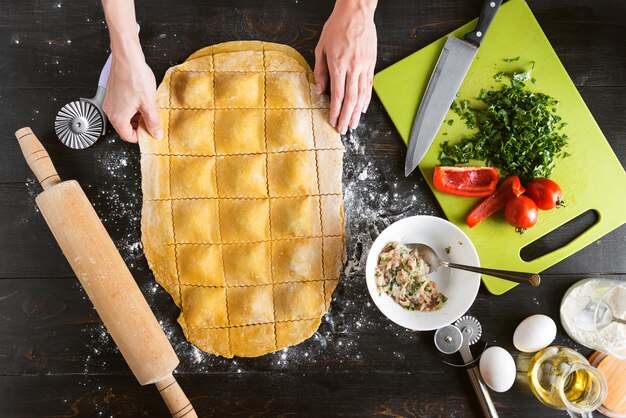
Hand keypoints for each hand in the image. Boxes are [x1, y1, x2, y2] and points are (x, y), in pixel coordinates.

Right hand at [102, 52, 161, 142]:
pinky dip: (131, 107)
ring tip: (148, 108)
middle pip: (125, 127)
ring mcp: (110, 101)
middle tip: (151, 120)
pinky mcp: (112, 93)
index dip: (140, 136)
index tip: (150, 132)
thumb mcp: (148, 104)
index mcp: (118, 117)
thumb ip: (152, 122)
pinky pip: (121, 106)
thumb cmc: (135, 78)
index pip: (127, 136)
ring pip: (124, 116)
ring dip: (136, 116)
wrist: (127, 58)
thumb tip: (156, 134)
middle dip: (139, 125)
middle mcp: (110, 111)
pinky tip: (141, 100)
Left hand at [314, 0, 376, 133]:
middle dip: (346, 117)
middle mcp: (353, 68)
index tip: (333, 121)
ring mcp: (364, 66)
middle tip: (344, 130)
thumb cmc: (337, 27)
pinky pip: (369, 85)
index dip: (336, 111)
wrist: (356, 12)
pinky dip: (366, 99)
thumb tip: (319, 90)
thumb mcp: (321, 47)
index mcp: (338, 64)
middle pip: (350, 99)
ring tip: (354, 125)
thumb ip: (320, 70)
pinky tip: (362, 108)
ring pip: (361, 94)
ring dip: (357, 112)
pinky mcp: (371, 63)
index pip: (337, 94)